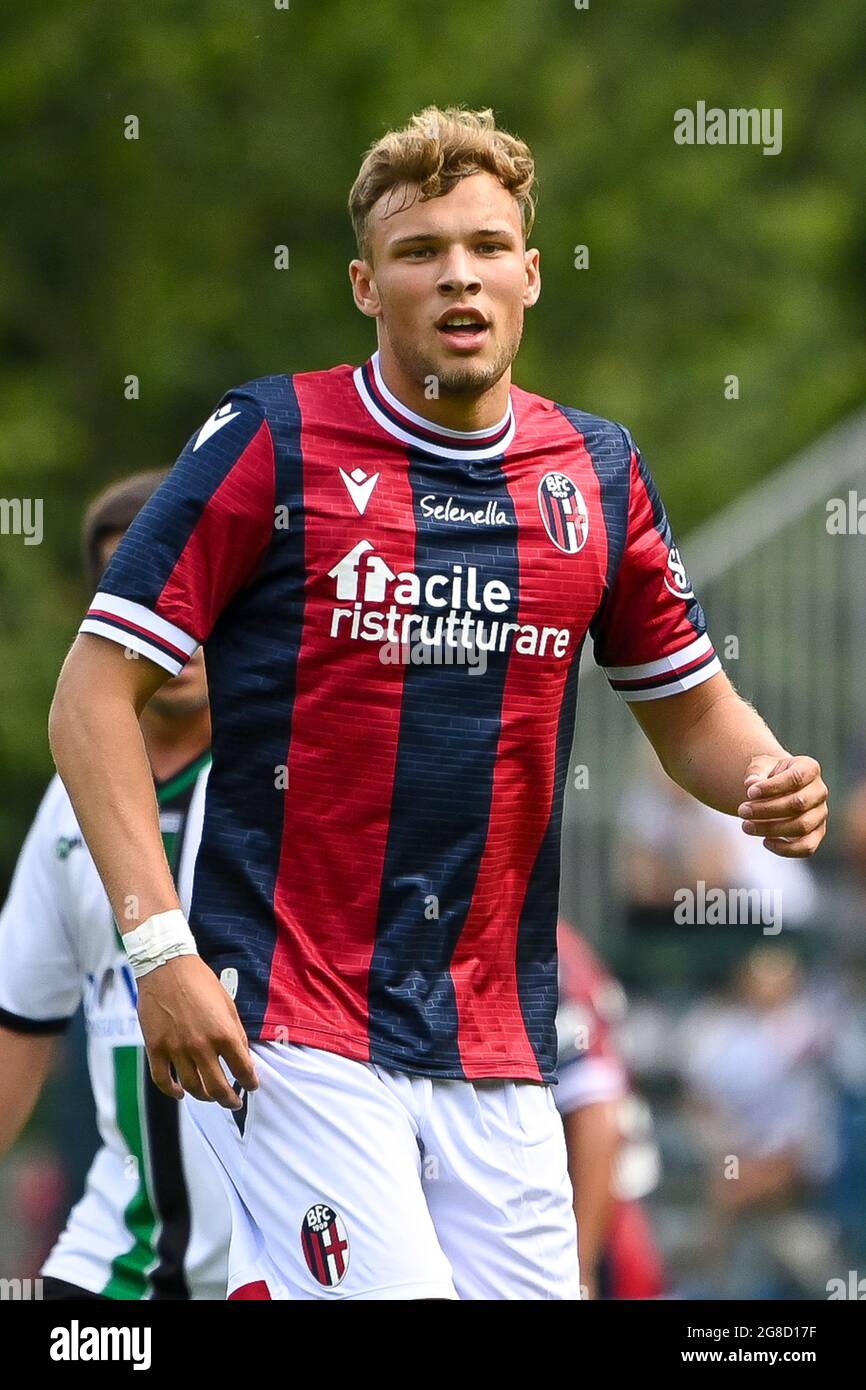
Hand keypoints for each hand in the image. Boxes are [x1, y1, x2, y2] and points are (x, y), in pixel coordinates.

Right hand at [137, 954, 258, 1107]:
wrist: (167, 966)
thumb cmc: (200, 981)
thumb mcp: (228, 1004)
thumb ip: (236, 1033)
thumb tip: (242, 1057)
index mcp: (223, 1033)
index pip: (243, 1069)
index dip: (250, 1082)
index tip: (252, 1087)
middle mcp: (201, 1046)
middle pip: (218, 1088)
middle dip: (229, 1100)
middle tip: (234, 1102)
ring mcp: (176, 1049)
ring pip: (192, 1088)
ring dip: (204, 1097)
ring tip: (210, 1097)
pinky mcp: (155, 1048)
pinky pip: (163, 1080)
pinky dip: (172, 1091)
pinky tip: (181, 1093)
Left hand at [737, 755, 827, 856]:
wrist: (774, 788)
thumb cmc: (767, 775)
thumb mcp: (760, 766)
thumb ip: (756, 772)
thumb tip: (751, 784)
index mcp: (809, 768)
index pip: (796, 778)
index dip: (772, 787)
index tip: (749, 792)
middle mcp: (819, 791)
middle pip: (798, 804)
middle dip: (766, 809)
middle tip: (742, 811)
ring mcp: (820, 814)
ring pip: (801, 826)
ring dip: (771, 828)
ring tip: (746, 826)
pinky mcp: (816, 834)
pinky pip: (807, 847)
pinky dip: (786, 849)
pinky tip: (765, 842)